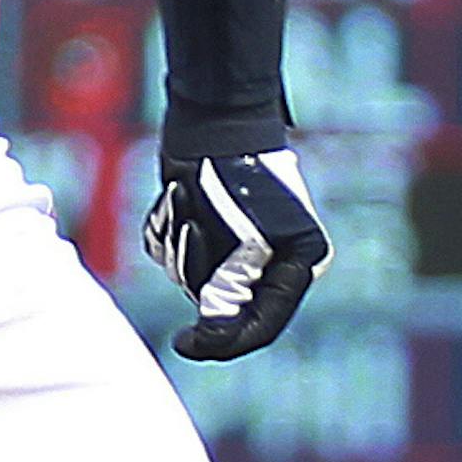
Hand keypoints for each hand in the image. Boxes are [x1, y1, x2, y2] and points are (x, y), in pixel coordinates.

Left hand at [143, 148, 331, 359]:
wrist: (214, 116)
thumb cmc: (239, 174)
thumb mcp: (246, 241)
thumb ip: (231, 293)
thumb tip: (212, 336)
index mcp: (295, 266)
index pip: (261, 325)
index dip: (223, 343)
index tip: (185, 345)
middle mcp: (267, 260)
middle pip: (219, 300)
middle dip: (194, 263)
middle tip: (192, 221)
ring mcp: (233, 242)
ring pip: (189, 274)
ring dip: (178, 238)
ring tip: (186, 196)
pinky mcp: (202, 222)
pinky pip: (171, 248)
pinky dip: (165, 225)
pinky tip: (175, 192)